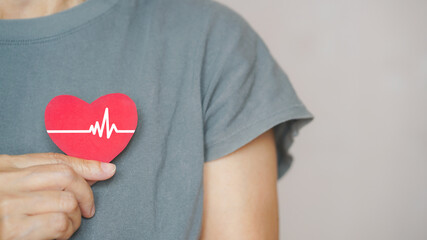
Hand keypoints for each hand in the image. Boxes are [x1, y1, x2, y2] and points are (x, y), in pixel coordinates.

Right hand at [0, 152, 115, 239]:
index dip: (85, 165)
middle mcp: (5, 182)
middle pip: (64, 176)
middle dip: (86, 192)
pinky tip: (58, 235)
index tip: (106, 170)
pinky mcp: (11, 230)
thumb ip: (46, 177)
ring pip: (67, 200)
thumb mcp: (14, 189)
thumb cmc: (0, 214)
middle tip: (88, 208)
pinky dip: (66, 231)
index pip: (54, 160)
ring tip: (67, 226)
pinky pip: (58, 223)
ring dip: (76, 218)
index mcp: (4, 168)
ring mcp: (6, 205)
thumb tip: (99, 170)